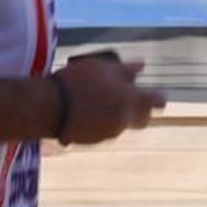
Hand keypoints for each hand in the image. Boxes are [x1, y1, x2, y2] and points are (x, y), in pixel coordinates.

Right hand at [51, 55, 165, 145]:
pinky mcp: (94, 141)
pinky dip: (101, 122)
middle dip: (139, 109)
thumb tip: (142, 65)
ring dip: (117, 114)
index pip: (157, 101)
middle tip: (124, 96)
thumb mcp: (102, 68)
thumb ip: (125, 70)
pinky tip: (86, 111)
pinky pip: (105, 131)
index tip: (152, 92)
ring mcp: (109, 133)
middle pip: (143, 118)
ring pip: (123, 124)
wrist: (50, 108)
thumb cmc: (77, 82)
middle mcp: (124, 120)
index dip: (157, 96)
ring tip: (98, 99)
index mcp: (131, 101)